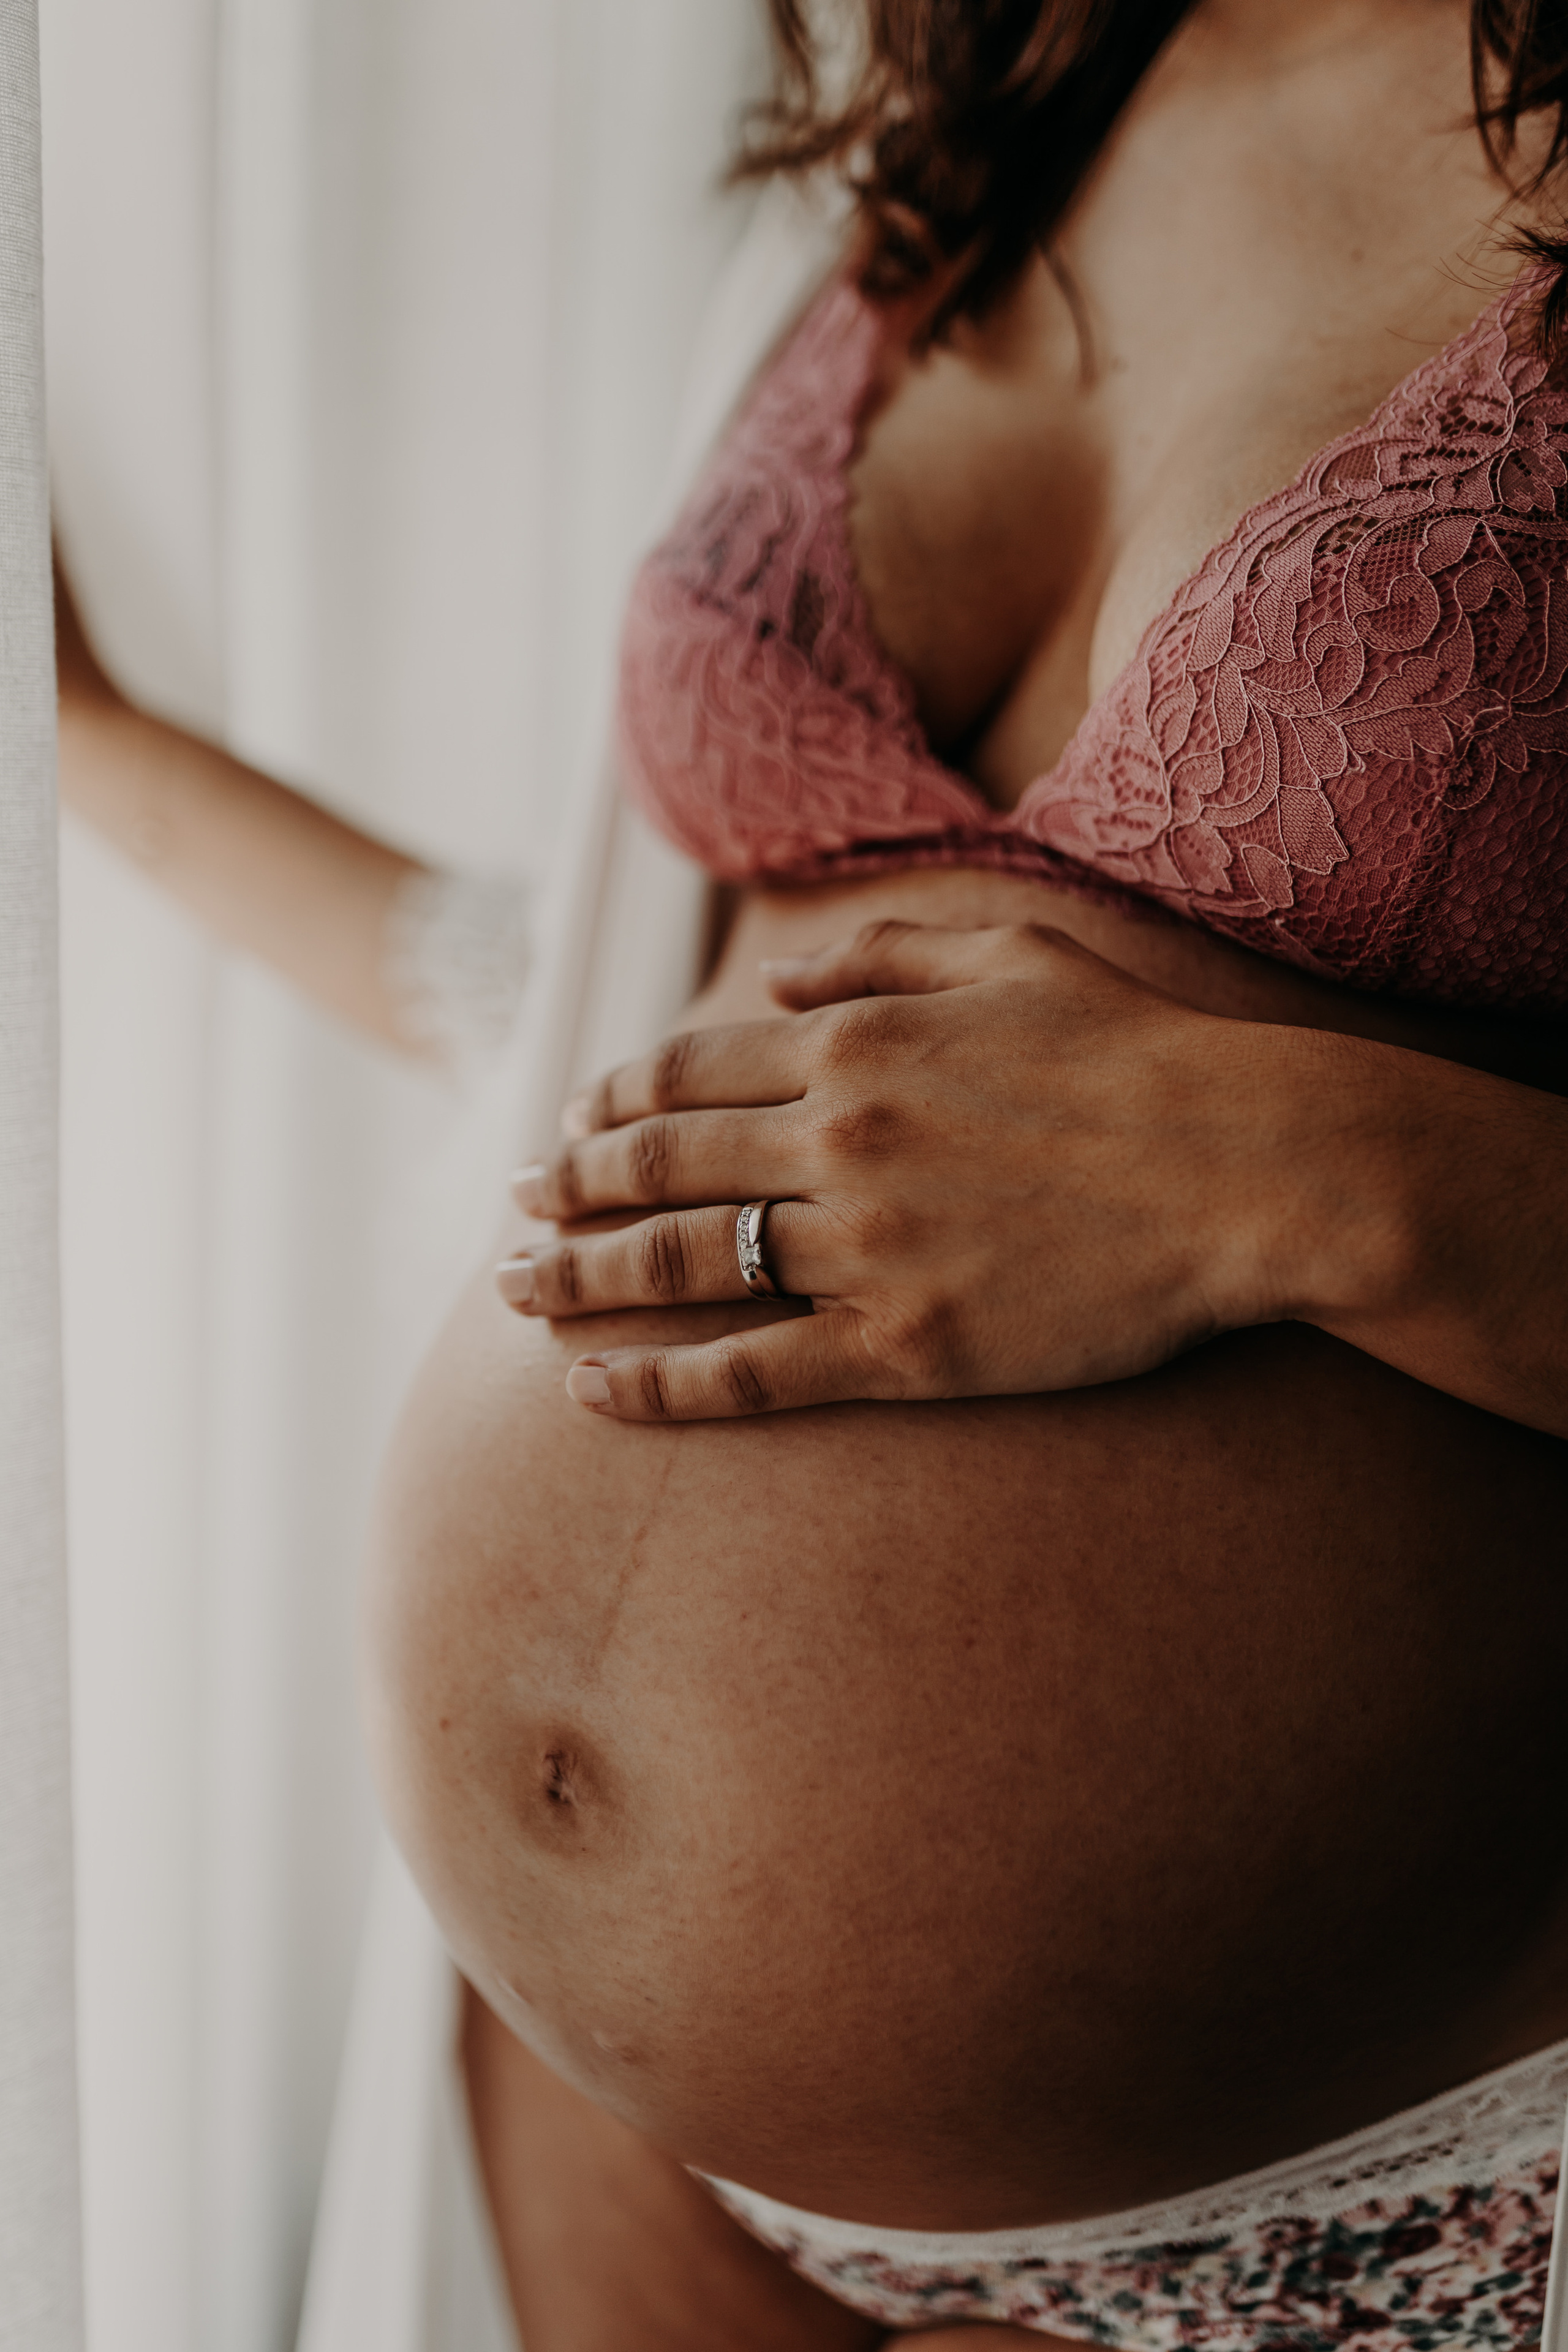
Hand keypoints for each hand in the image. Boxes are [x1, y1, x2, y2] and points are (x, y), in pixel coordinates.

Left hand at [502, 920, 1325, 1421]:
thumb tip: (764, 984)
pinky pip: (752, 1374)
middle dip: (562, 1191)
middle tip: (507, 1214)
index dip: (606, 1101)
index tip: (562, 1126)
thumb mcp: (1008, 950)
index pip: (683, 1073)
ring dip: (580, 1281)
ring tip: (514, 1296)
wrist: (1246, 1168)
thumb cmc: (1137, 1050)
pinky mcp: (906, 1348)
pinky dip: (661, 1385)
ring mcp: (866, 1249)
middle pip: (655, 1167)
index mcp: (854, 1044)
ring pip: (681, 1267)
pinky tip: (593, 1394)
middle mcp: (838, 1140)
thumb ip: (875, 953)